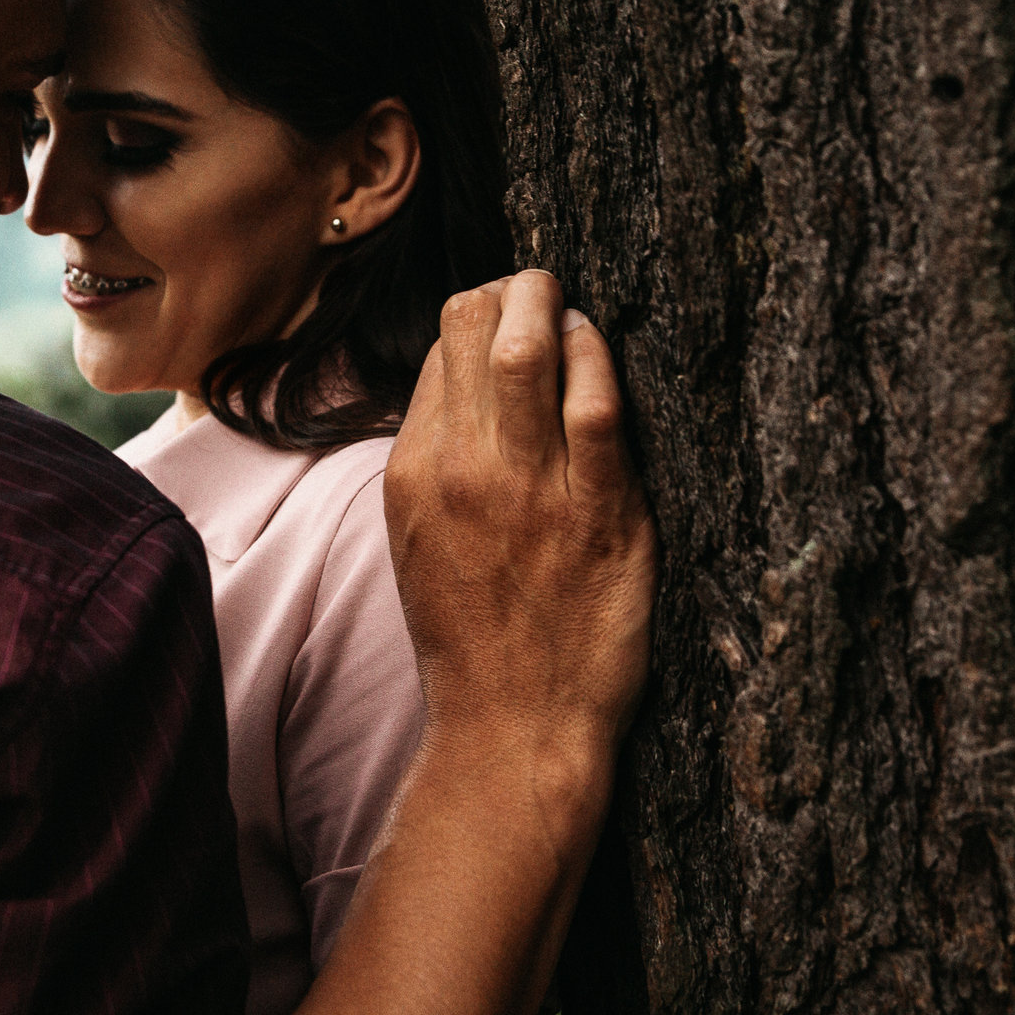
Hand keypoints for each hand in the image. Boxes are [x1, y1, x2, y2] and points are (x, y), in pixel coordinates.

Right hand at [385, 269, 656, 760]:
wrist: (514, 726)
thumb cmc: (473, 639)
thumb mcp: (420, 542)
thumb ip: (436, 465)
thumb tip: (460, 391)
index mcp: (412, 475)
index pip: (437, 354)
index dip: (475, 317)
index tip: (504, 314)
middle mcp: (462, 473)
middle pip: (472, 331)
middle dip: (509, 290)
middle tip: (538, 288)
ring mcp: (530, 492)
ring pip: (528, 352)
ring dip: (550, 305)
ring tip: (566, 301)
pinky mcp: (600, 514)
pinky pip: (598, 409)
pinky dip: (599, 360)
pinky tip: (602, 350)